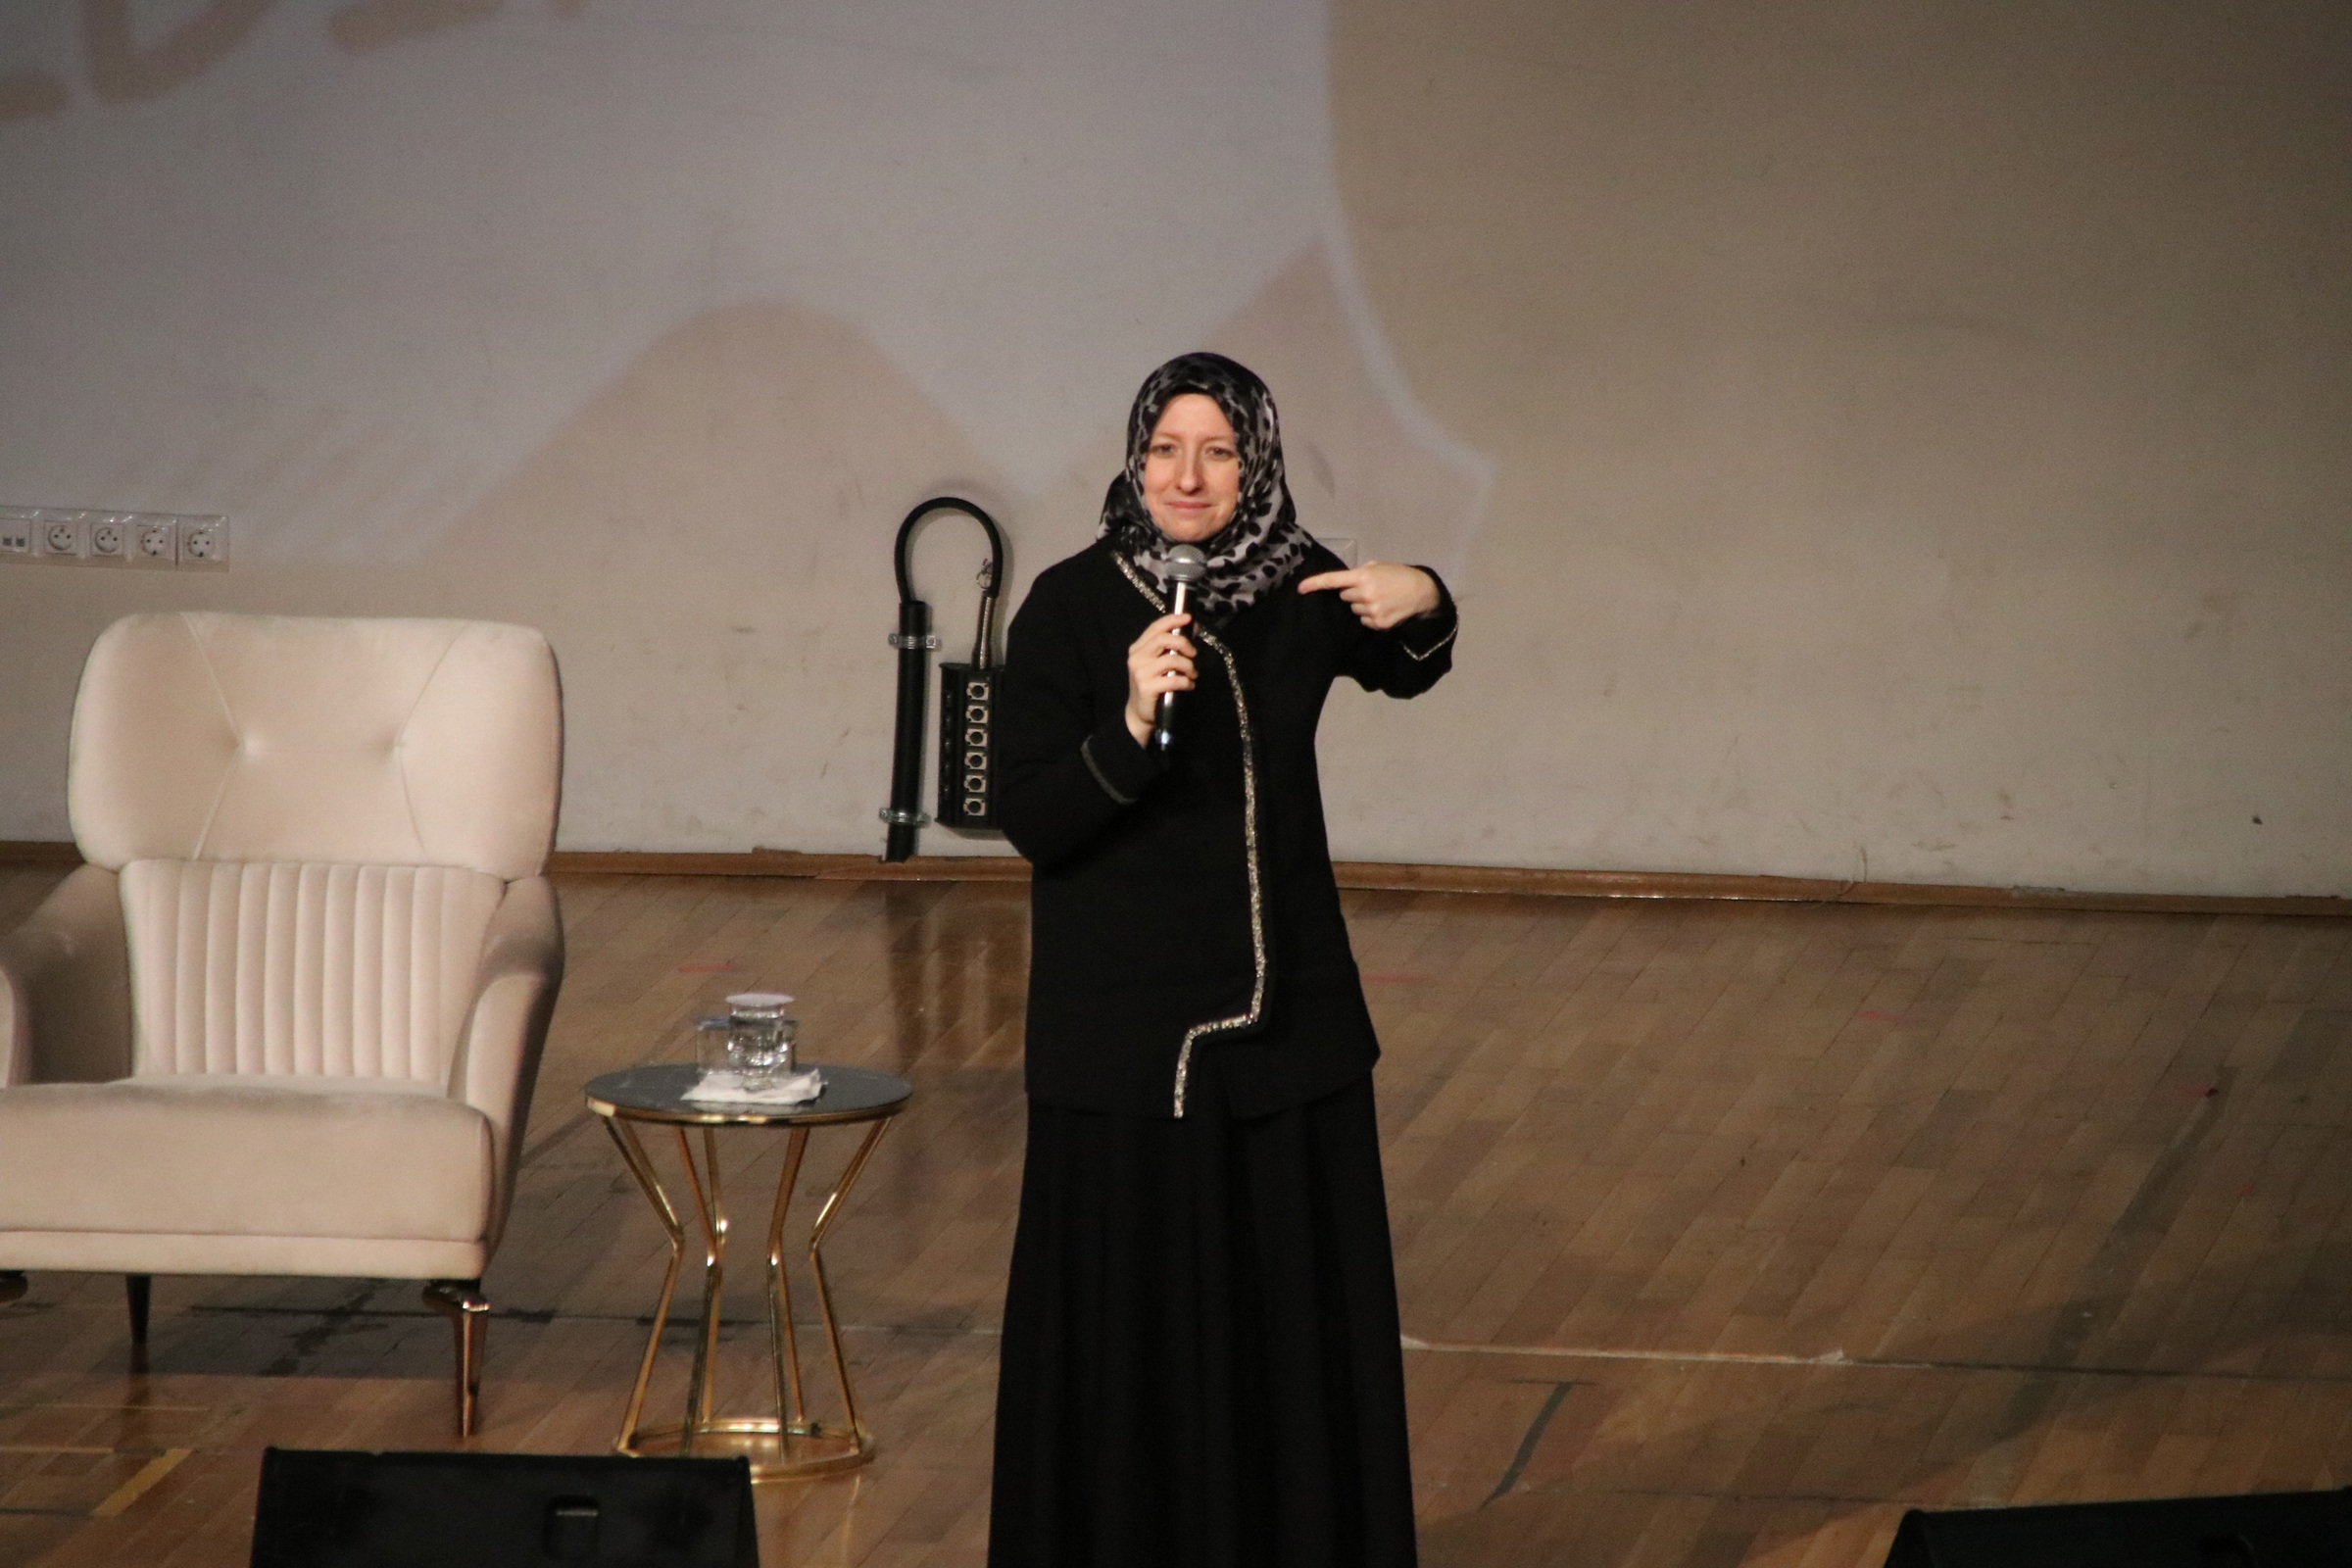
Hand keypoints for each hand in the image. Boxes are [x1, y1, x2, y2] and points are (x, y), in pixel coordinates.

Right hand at [1125, 610, 1194, 744]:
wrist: (1140, 712)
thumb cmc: (1153, 684)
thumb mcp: (1158, 662)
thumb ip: (1172, 645)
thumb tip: (1192, 627)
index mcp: (1138, 648)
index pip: (1156, 627)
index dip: (1173, 620)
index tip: (1189, 619)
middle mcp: (1137, 657)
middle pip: (1164, 639)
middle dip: (1184, 643)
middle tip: (1194, 654)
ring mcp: (1140, 672)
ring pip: (1172, 659)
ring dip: (1188, 666)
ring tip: (1192, 674)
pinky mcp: (1147, 687)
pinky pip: (1174, 679)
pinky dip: (1186, 681)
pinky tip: (1188, 685)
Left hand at [1297, 560, 1439, 629]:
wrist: (1422, 592)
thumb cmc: (1400, 575)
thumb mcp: (1380, 566)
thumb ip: (1362, 571)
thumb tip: (1348, 581)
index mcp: (1363, 576)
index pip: (1334, 580)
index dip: (1315, 584)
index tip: (1300, 589)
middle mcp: (1364, 594)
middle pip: (1344, 596)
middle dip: (1353, 593)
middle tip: (1371, 589)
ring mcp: (1371, 610)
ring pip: (1354, 610)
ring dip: (1362, 605)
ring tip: (1381, 599)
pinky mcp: (1378, 623)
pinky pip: (1364, 621)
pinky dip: (1371, 616)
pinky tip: (1384, 609)